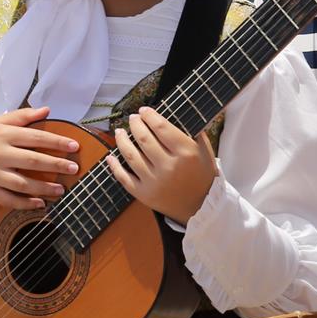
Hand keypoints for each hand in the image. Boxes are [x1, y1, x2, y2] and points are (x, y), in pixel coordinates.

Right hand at [0, 107, 79, 209]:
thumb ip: (23, 116)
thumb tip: (47, 110)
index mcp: (3, 135)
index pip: (35, 138)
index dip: (57, 142)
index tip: (74, 146)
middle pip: (32, 161)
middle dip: (56, 165)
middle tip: (73, 169)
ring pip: (23, 184)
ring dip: (44, 188)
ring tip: (61, 190)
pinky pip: (9, 199)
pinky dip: (25, 203)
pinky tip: (40, 203)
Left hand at [106, 107, 216, 223]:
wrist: (201, 207)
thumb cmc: (202, 176)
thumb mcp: (205, 152)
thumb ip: (193, 132)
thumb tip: (175, 113)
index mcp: (185, 153)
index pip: (162, 127)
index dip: (150, 116)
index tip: (144, 110)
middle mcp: (169, 167)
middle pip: (144, 138)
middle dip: (135, 124)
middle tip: (132, 118)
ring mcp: (155, 181)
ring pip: (130, 155)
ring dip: (122, 140)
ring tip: (120, 132)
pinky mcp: (144, 194)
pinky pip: (124, 177)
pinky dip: (114, 165)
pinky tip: (110, 156)